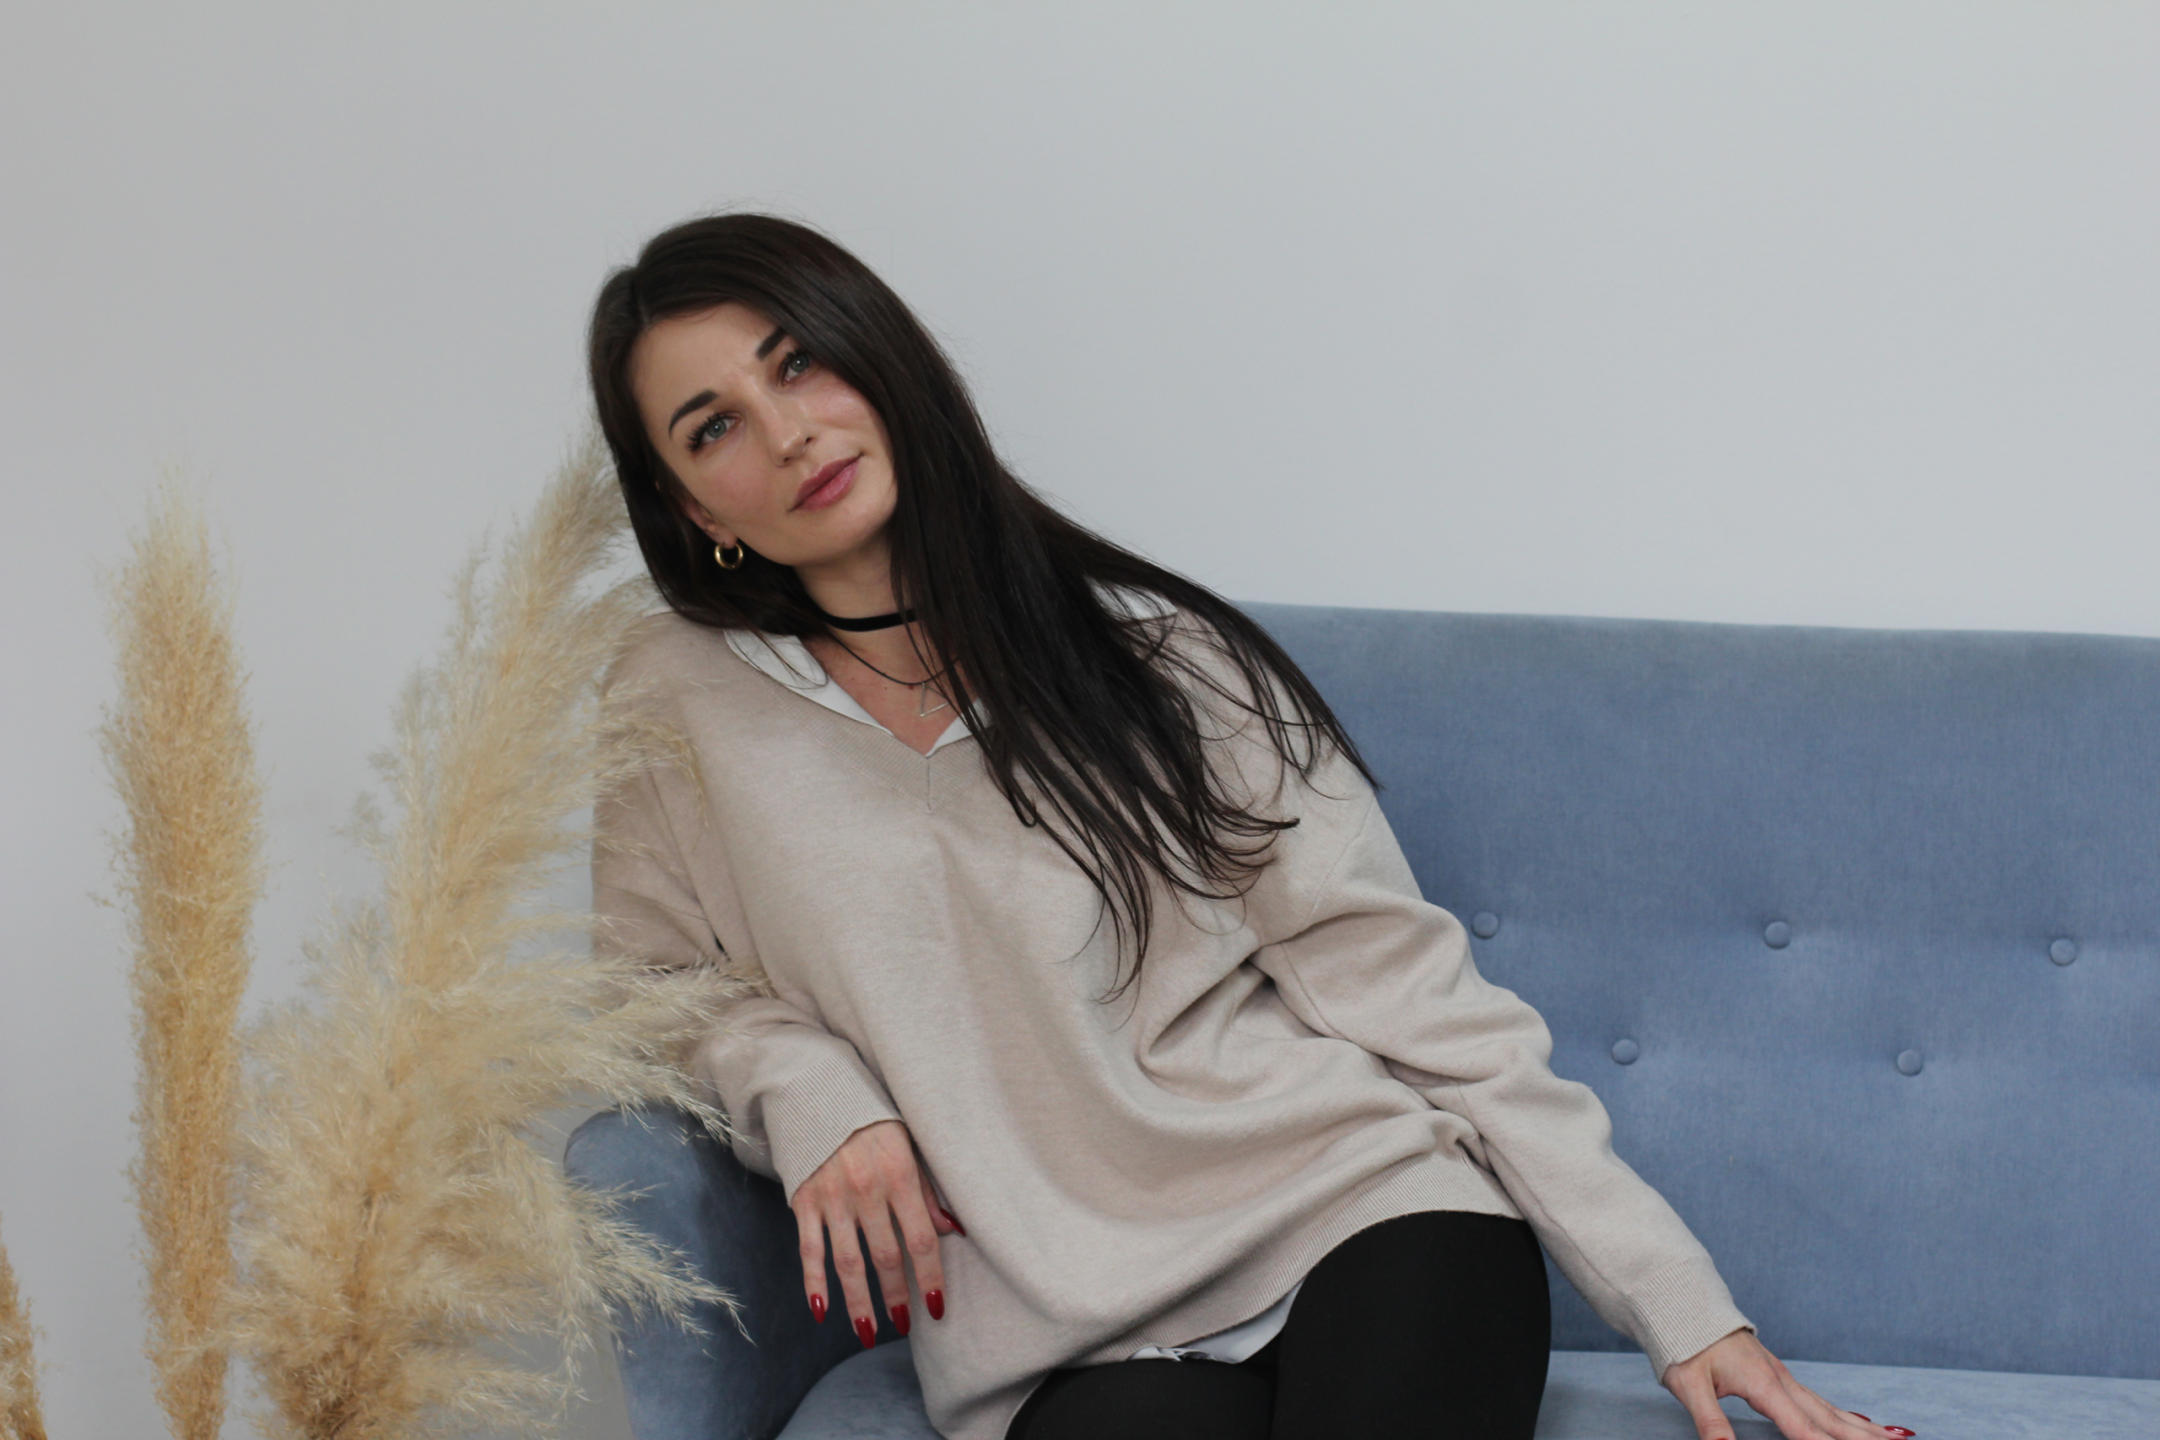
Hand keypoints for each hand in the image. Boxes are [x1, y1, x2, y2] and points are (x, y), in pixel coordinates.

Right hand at [791, 1118, 964, 1348]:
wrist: (818, 1092)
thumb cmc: (873, 1122)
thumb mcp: (909, 1147)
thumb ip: (928, 1191)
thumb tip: (953, 1231)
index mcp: (899, 1176)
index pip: (921, 1240)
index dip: (931, 1277)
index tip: (937, 1307)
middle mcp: (866, 1190)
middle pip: (886, 1257)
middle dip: (897, 1296)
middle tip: (905, 1326)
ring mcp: (832, 1198)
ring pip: (848, 1262)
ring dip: (859, 1302)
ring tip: (869, 1332)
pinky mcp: (804, 1201)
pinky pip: (810, 1250)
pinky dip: (814, 1282)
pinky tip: (821, 1311)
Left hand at [1663, 1328, 1915, 1439]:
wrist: (1684, 1306)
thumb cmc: (1684, 1344)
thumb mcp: (1688, 1384)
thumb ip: (1709, 1421)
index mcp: (1763, 1384)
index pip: (1801, 1427)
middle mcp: (1781, 1380)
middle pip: (1830, 1418)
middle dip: (1863, 1439)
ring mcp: (1784, 1377)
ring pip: (1831, 1409)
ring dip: (1864, 1428)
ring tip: (1897, 1439)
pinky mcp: (1780, 1377)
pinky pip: (1821, 1402)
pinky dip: (1846, 1416)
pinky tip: (1860, 1425)